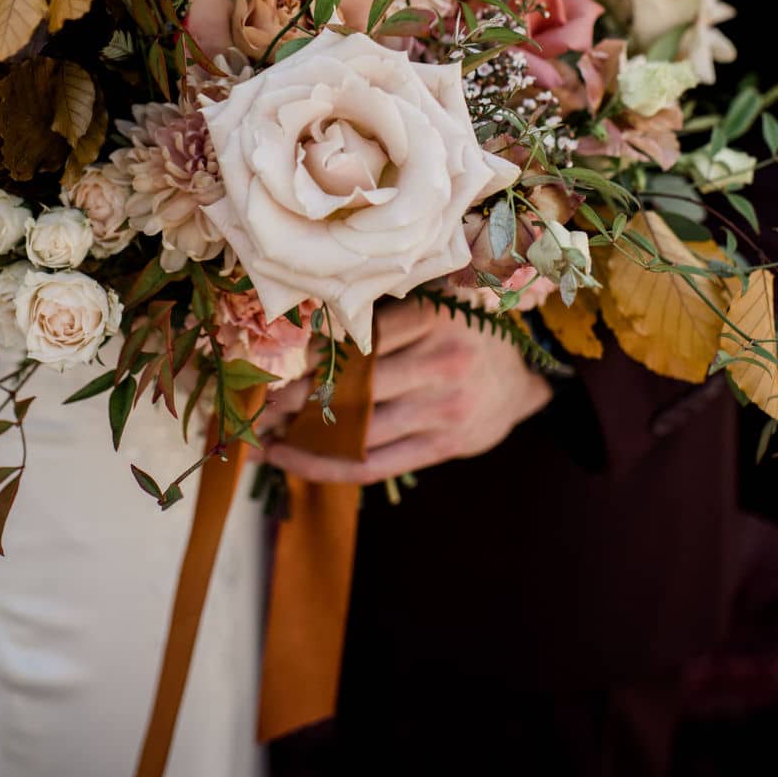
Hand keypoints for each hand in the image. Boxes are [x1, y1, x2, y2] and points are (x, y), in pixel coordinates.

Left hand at [261, 296, 552, 485]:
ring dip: (303, 440)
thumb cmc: (462, 336)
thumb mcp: (430, 309)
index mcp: (432, 320)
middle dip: (295, 404)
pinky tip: (296, 463)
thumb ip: (381, 321)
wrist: (522, 379)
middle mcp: (440, 364)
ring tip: (264, 441)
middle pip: (352, 389)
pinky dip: (329, 467)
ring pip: (359, 431)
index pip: (357, 345)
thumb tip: (310, 345)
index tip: (273, 371)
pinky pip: (375, 465)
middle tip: (255, 411)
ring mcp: (443, 410)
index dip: (310, 361)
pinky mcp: (443, 447)